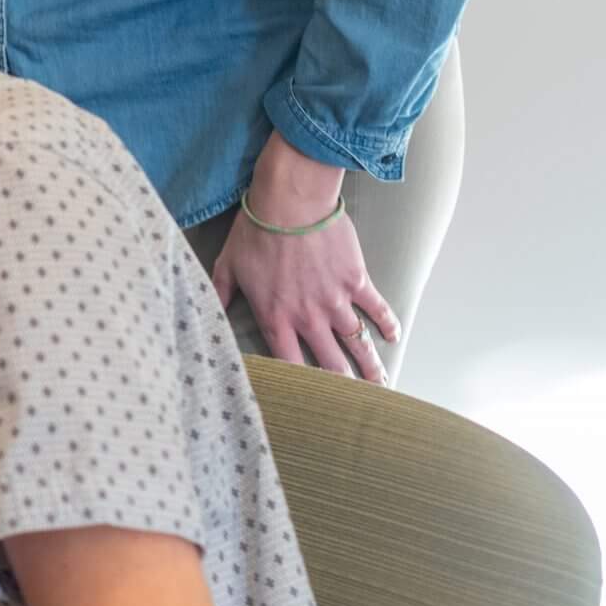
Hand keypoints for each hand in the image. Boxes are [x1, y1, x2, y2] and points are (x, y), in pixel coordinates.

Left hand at [211, 135, 396, 382]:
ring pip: (356, 342)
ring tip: (380, 384)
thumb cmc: (255, 231)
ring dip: (370, 365)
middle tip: (355, 404)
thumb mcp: (228, 265)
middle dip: (343, 386)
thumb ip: (222, 294)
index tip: (309, 401)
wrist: (290, 202)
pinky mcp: (355, 279)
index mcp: (276, 317)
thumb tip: (210, 311)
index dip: (299, 385)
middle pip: (329, 362)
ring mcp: (335, 299)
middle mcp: (308, 316)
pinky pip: (376, 307)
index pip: (288, 362)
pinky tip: (394, 336)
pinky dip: (387, 323)